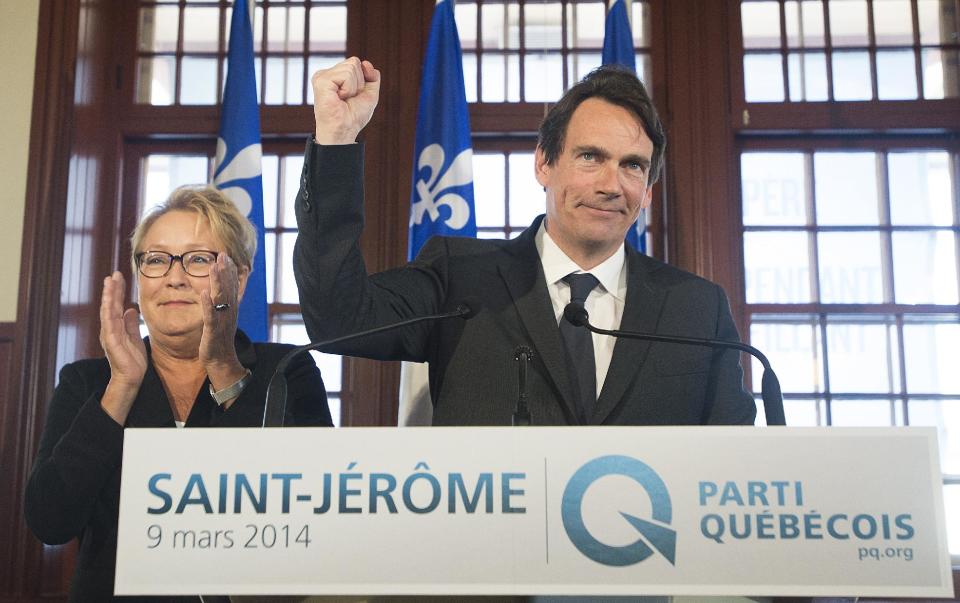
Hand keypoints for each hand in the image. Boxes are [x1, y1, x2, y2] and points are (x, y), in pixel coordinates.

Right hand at [99, 271, 146, 422]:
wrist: (131, 378)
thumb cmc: (133, 360)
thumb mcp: (135, 337)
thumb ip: (131, 324)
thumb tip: (130, 309)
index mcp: (116, 327)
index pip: (115, 305)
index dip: (117, 291)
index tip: (119, 277)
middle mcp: (110, 329)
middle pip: (110, 305)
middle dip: (112, 289)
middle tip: (114, 274)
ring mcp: (109, 335)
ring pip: (107, 311)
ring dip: (108, 297)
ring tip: (110, 282)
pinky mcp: (111, 342)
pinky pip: (109, 325)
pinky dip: (109, 312)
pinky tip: (110, 302)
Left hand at [199, 254, 245, 399]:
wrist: (221, 361)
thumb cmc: (218, 339)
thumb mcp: (222, 318)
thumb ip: (222, 302)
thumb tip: (221, 288)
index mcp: (230, 309)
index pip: (231, 286)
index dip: (229, 270)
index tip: (224, 255)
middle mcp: (229, 312)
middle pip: (228, 288)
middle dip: (225, 271)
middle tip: (222, 255)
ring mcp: (222, 321)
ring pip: (221, 299)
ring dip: (218, 283)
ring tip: (213, 267)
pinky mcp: (213, 331)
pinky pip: (210, 316)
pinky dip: (208, 304)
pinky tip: (204, 293)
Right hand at [311, 57, 380, 144]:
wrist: (344, 131)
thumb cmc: (354, 116)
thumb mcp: (370, 93)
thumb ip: (372, 77)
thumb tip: (366, 63)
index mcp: (335, 75)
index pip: (356, 63)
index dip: (362, 80)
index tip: (353, 96)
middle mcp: (327, 74)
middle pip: (354, 62)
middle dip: (359, 83)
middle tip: (348, 99)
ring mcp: (322, 76)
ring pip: (352, 66)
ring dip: (354, 87)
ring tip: (343, 99)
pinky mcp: (321, 80)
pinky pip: (346, 74)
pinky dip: (349, 89)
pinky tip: (339, 98)